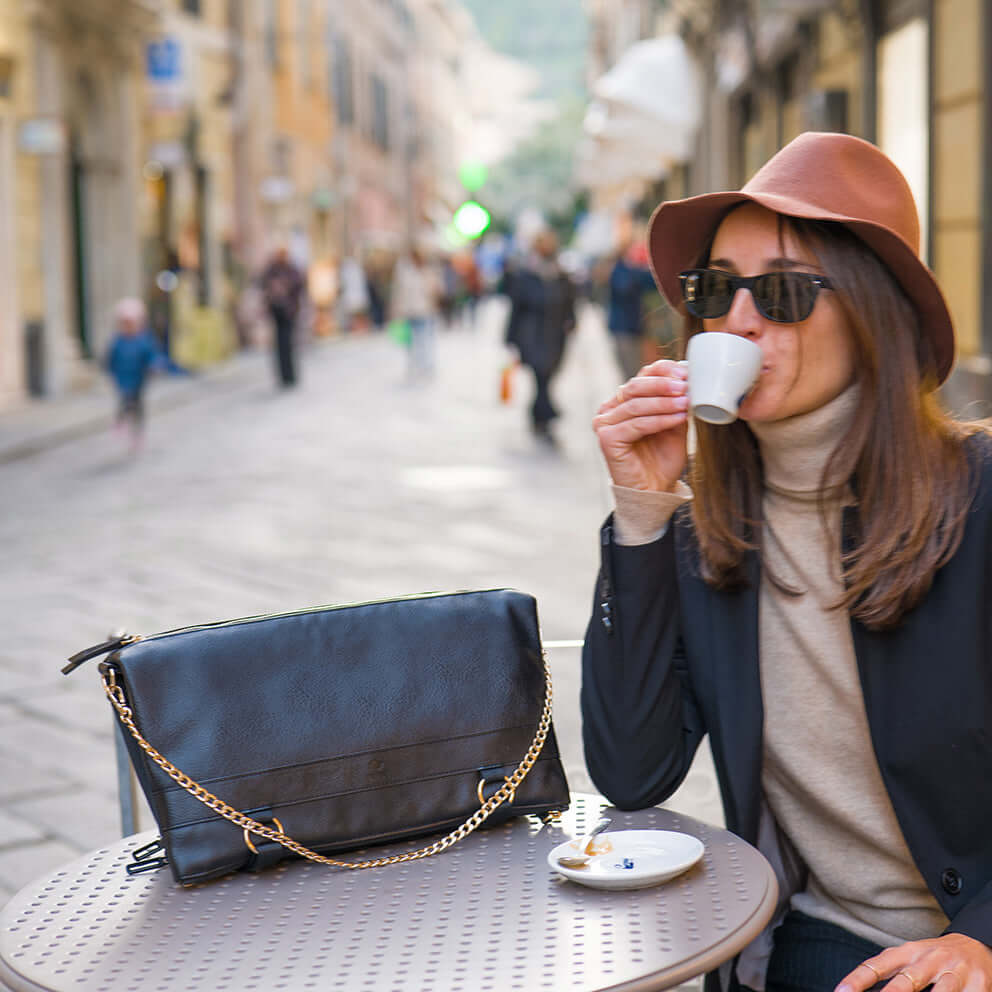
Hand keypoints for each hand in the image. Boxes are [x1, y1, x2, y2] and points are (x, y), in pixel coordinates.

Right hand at [592, 360, 689, 492]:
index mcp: (624, 401)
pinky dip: (659, 419)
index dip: (663, 370)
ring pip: (636, 404)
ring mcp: (605, 423)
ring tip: (686, 402)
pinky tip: (678, 417)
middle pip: (635, 386)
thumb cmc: (662, 459)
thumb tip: (689, 380)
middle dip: (663, 384)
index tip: (686, 372)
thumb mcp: (675, 425)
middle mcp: (610, 409)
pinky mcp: (607, 439)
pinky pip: (636, 424)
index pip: (641, 376)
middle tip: (685, 385)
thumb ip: (677, 404)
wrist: (654, 491)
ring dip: (664, 402)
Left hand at [836, 933, 991, 991]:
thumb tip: (859, 987)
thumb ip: (891, 973)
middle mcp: (930, 960)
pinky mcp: (979, 985)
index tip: (841, 991)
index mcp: (908, 952)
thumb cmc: (935, 958)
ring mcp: (955, 973)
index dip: (859, 979)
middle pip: (908, 981)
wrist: (977, 944)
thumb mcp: (911, 958)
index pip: (878, 964)